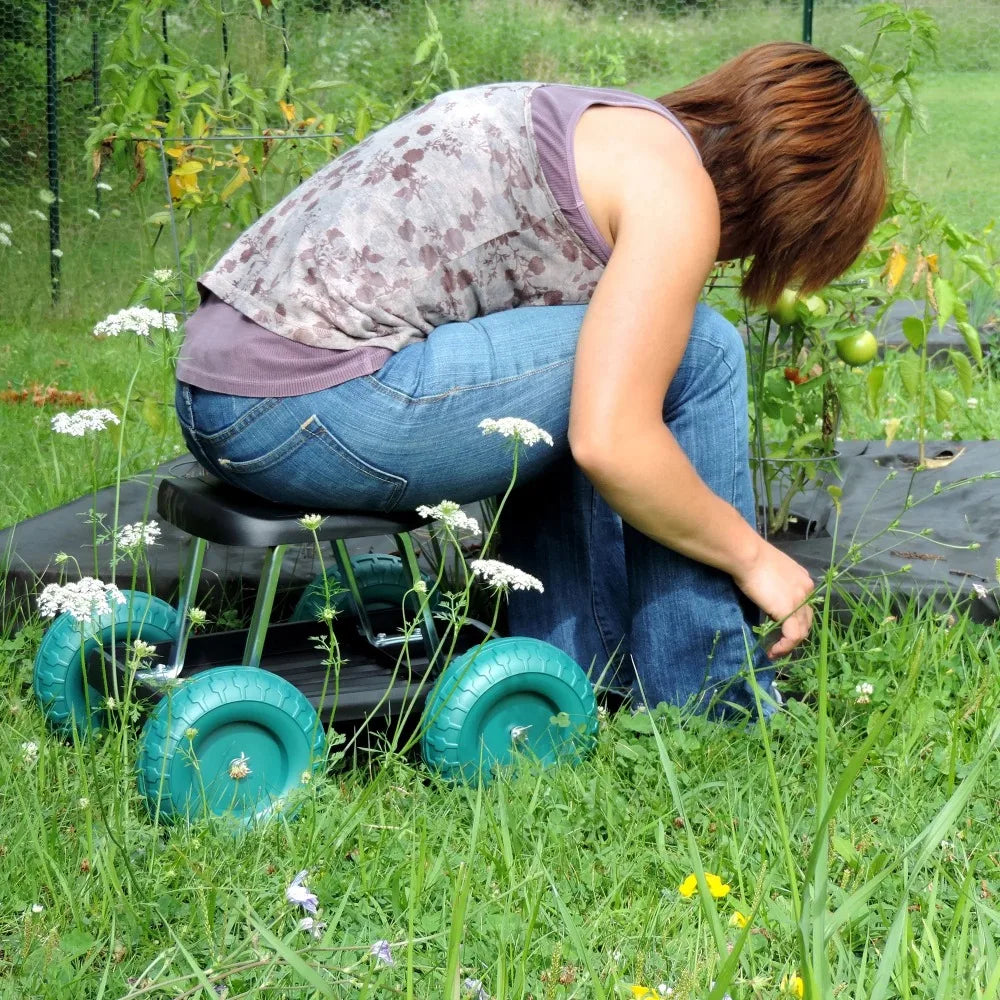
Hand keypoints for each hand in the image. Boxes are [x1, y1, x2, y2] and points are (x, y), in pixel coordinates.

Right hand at [732, 539, 814, 658]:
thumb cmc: (750, 558)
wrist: (747, 555)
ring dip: (789, 645)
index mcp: (803, 580)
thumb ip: (774, 586)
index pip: (805, 607)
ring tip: (774, 651)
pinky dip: (784, 647)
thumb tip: (767, 599)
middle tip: (778, 644)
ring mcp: (800, 601)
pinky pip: (793, 637)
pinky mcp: (789, 611)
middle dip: (794, 635)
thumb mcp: (769, 571)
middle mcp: (807, 590)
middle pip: (806, 621)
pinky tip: (773, 651)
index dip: (794, 621)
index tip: (779, 630)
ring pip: (802, 631)